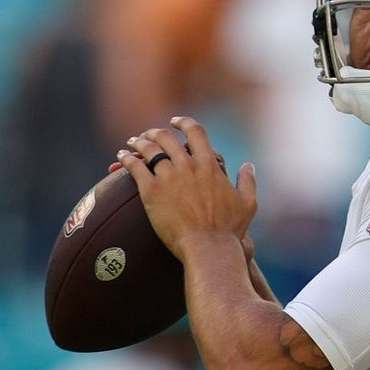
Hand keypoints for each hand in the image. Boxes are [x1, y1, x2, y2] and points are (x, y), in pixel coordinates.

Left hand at [116, 117, 256, 257]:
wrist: (208, 247)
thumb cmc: (229, 230)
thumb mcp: (247, 203)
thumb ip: (248, 181)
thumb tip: (249, 166)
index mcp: (209, 164)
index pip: (195, 132)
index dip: (183, 123)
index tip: (175, 122)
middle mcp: (187, 165)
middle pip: (165, 138)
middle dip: (154, 132)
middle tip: (148, 135)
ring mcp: (168, 176)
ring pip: (148, 150)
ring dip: (138, 143)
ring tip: (132, 144)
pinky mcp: (151, 191)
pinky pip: (134, 168)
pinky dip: (126, 160)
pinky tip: (121, 158)